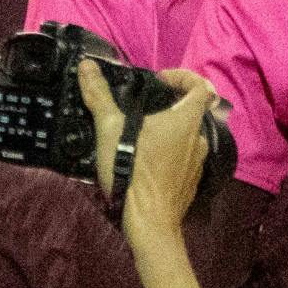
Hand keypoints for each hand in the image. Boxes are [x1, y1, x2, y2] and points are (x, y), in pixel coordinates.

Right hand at [78, 61, 216, 241]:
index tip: (161, 80)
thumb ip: (99, 95)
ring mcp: (197, 161)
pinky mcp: (191, 180)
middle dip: (168, 106)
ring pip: (185, 136)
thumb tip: (87, 66)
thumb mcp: (110, 129)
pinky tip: (145, 161)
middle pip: (191, 112)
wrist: (149, 221)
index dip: (183, 77)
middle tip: (142, 109)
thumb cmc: (134, 172)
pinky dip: (167, 153)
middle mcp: (198, 138)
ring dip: (166, 131)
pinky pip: (182, 158)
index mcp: (187, 121)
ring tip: (138, 136)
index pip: (200, 86)